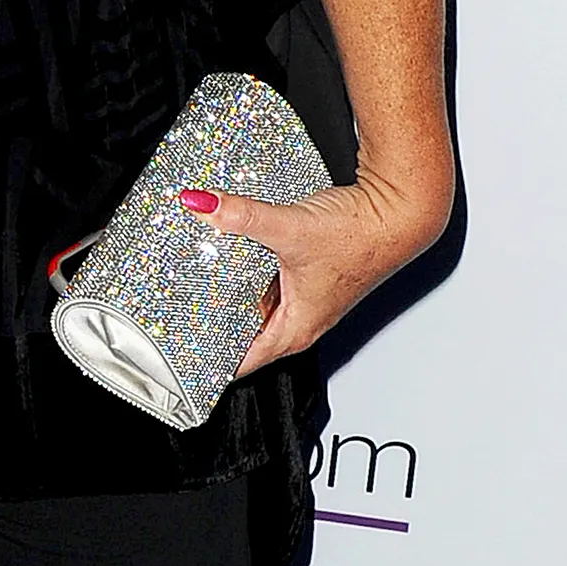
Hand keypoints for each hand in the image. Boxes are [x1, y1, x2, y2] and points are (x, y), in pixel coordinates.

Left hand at [182, 163, 454, 377]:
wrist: (396, 214)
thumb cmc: (360, 236)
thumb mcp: (290, 228)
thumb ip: (241, 216)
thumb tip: (200, 204)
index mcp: (296, 329)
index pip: (243, 361)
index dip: (209, 361)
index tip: (175, 357)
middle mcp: (301, 319)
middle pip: (245, 332)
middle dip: (210, 323)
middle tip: (171, 312)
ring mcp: (306, 296)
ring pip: (256, 303)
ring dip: (228, 294)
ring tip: (188, 281)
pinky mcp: (308, 272)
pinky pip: (266, 280)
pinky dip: (245, 272)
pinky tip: (227, 253)